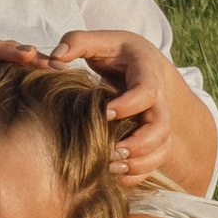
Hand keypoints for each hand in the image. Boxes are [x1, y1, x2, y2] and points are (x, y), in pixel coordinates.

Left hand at [46, 28, 171, 179]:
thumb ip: (76, 42)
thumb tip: (54, 58)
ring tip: (111, 167)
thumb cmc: (116, 52)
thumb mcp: (100, 40)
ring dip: (140, 162)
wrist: (142, 63)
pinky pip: (157, 160)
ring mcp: (159, 120)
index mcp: (146, 73)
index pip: (147, 92)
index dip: (128, 105)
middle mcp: (159, 100)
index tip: (104, 113)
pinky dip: (140, 173)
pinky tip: (117, 176)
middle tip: (111, 151)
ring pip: (162, 147)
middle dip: (139, 144)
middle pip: (161, 127)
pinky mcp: (155, 136)